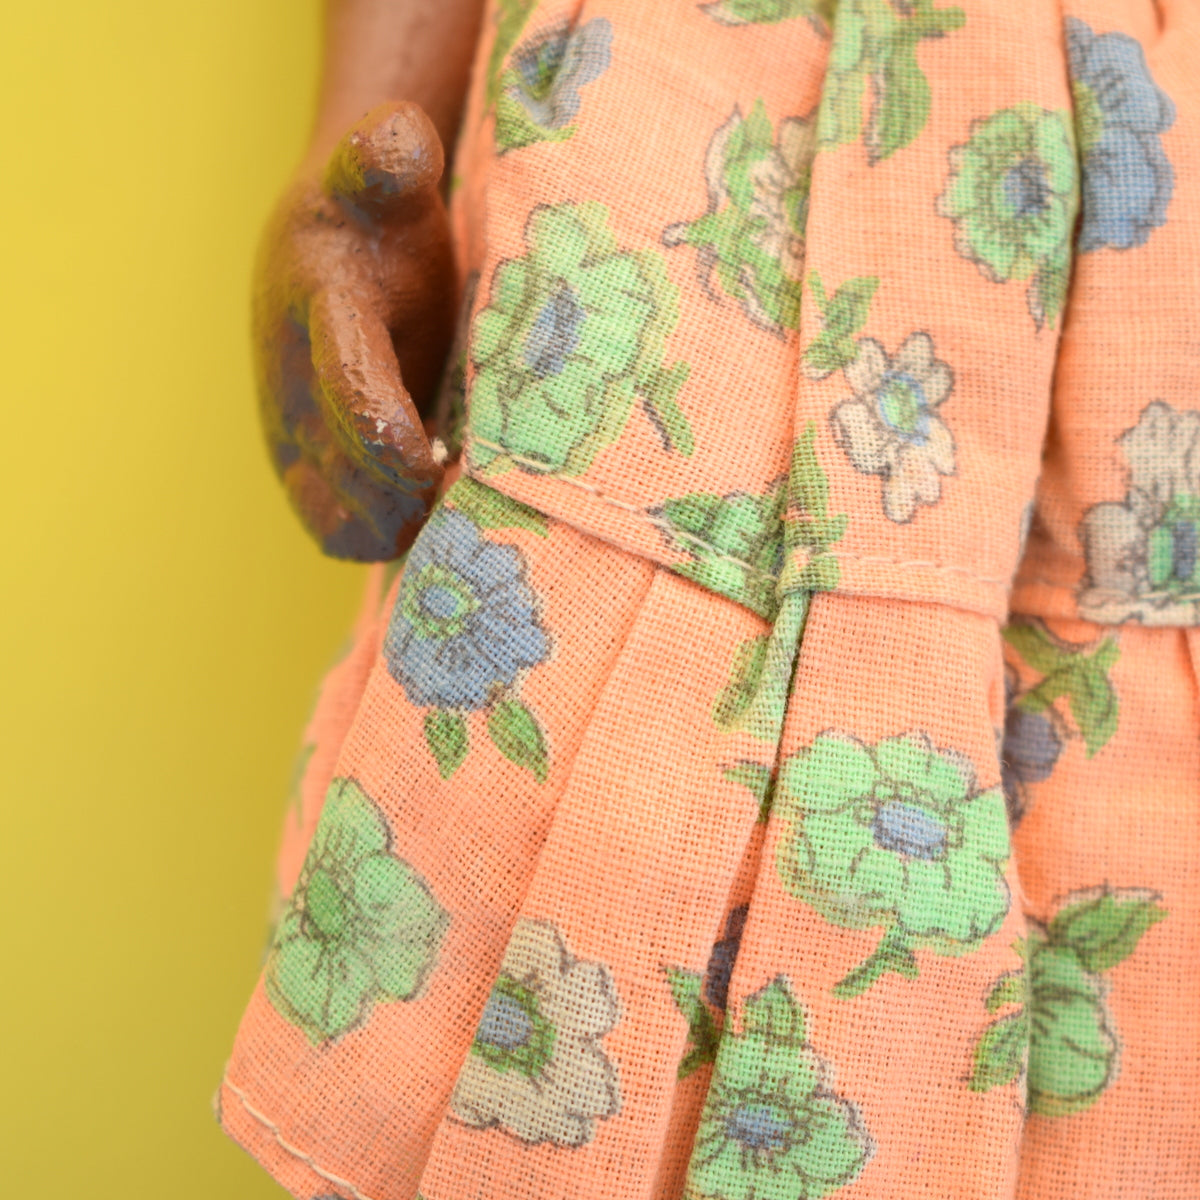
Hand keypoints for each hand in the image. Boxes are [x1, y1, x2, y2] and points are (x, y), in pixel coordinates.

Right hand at [253, 101, 456, 559]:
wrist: (332, 251)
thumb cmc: (375, 218)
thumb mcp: (382, 176)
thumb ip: (386, 157)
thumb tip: (398, 139)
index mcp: (317, 309)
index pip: (347, 382)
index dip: (384, 430)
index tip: (429, 460)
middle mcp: (295, 386)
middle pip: (344, 469)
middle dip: (405, 494)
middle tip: (475, 506)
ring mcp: (298, 438)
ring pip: (338, 517)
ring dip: (398, 529)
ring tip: (463, 524)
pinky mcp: (313, 473)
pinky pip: (338, 531)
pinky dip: (385, 542)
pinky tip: (440, 527)